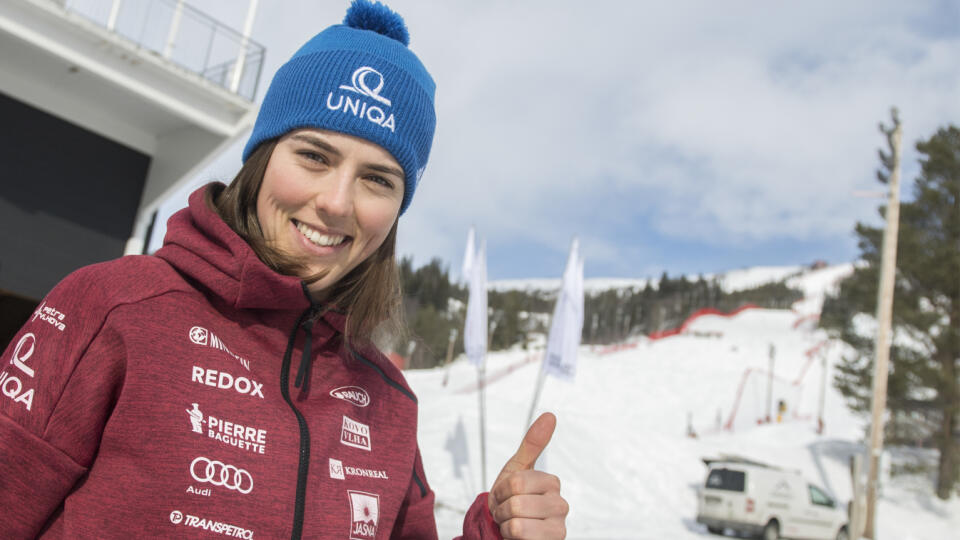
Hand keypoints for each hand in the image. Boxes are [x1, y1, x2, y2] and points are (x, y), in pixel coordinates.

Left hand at [488, 413, 568, 538]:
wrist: (505, 533)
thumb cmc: (511, 500)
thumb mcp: (516, 470)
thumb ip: (532, 444)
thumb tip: (551, 415)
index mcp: (552, 483)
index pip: (515, 482)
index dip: (500, 491)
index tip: (505, 496)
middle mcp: (561, 505)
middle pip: (516, 501)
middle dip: (501, 509)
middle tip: (507, 513)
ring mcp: (559, 528)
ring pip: (516, 520)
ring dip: (504, 524)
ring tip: (512, 524)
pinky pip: (519, 535)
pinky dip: (509, 537)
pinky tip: (517, 538)